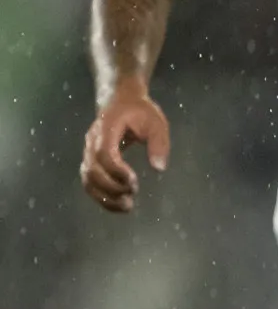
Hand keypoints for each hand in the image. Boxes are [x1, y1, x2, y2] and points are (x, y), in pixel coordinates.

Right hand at [81, 88, 170, 212]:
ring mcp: (88, 152)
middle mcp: (92, 142)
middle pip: (92, 169)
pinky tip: (118, 205)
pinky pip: (89, 182)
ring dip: (104, 196)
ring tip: (127, 207)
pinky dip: (101, 196)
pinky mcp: (91, 161)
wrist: (119, 101)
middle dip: (112, 186)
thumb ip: (158, 143)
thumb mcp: (156, 122)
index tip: (134, 182)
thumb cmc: (140, 112)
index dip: (116, 170)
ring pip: (87, 179)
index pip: (104, 153)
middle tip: (133, 194)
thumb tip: (159, 168)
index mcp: (106, 129)